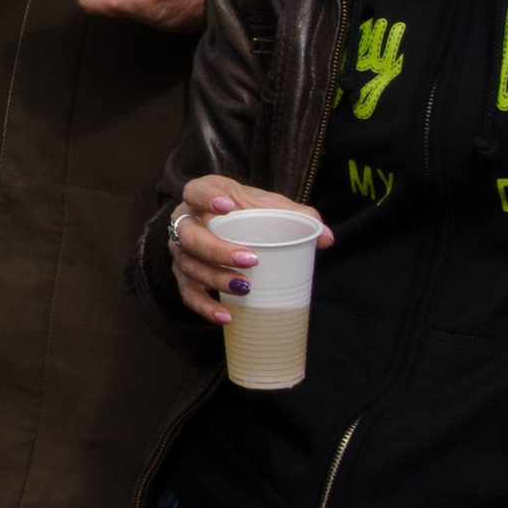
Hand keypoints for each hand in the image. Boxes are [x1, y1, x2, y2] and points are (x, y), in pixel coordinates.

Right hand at [168, 174, 331, 328]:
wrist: (221, 226)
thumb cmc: (244, 212)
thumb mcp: (266, 206)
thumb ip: (296, 216)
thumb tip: (326, 238)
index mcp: (203, 195)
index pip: (195, 191)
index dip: (207, 198)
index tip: (228, 206)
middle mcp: (185, 223)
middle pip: (191, 236)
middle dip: (217, 249)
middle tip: (250, 259)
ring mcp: (181, 252)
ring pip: (190, 267)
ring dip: (216, 278)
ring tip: (245, 287)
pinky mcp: (184, 277)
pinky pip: (189, 294)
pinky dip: (206, 307)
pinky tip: (226, 316)